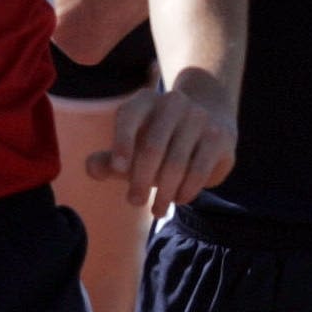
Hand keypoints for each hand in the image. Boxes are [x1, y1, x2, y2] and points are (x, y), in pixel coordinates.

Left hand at [88, 75, 235, 210]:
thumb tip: (92, 168)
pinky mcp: (220, 137)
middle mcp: (173, 102)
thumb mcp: (133, 147)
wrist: (210, 120)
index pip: (129, 117)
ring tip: (157, 210)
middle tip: (134, 202)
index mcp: (145, 101)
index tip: (118, 170)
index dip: (121, 143)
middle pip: (152, 147)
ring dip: (163, 193)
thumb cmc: (160, 140)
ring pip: (176, 163)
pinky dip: (186, 191)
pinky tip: (179, 199)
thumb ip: (109, 160)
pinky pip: (199, 171)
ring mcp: (199, 117)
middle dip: (140, 180)